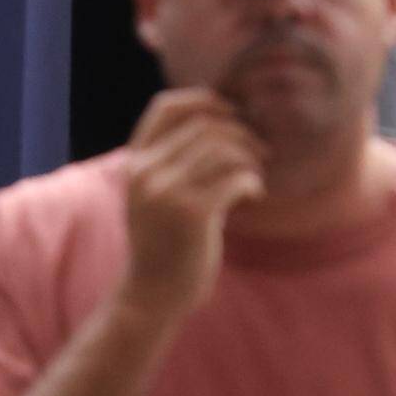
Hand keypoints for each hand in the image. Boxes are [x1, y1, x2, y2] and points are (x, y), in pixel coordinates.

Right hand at [115, 88, 267, 319]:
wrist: (151, 295)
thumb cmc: (165, 241)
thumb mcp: (156, 193)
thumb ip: (177, 158)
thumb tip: (227, 117)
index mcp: (135, 163)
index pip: (166, 106)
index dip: (205, 100)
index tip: (233, 112)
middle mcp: (146, 173)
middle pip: (207, 125)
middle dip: (243, 133)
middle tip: (260, 152)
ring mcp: (166, 193)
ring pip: (225, 149)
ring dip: (251, 158)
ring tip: (255, 177)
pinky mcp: (191, 214)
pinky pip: (237, 177)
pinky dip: (253, 181)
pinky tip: (254, 194)